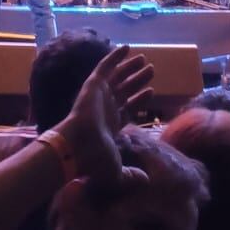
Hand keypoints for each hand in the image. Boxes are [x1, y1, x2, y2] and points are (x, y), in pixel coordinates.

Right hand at [49, 46, 153, 185]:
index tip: (151, 91)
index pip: (128, 108)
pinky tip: (126, 48)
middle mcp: (106, 108)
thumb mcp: (118, 171)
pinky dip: (114, 57)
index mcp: (112, 124)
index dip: (139, 99)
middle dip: (138, 79)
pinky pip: (105, 67)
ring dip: (131, 68)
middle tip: (151, 69)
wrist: (79, 147)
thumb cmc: (96, 159)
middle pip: (126, 89)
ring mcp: (100, 95)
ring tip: (145, 59)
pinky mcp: (93, 85)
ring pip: (118, 77)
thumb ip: (132, 175)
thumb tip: (145, 181)